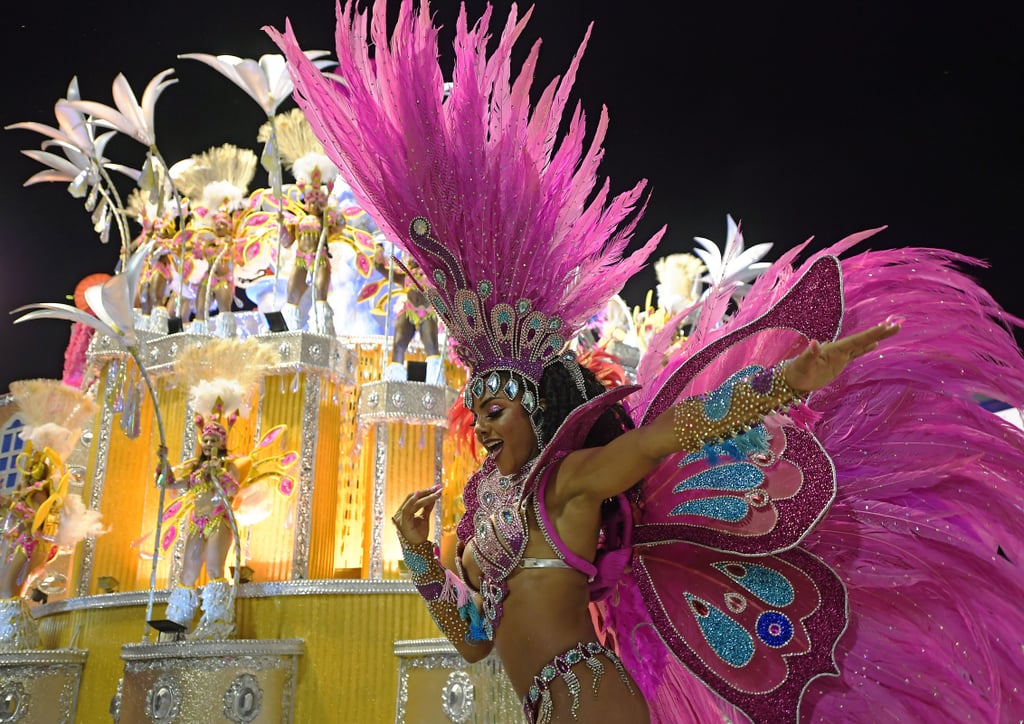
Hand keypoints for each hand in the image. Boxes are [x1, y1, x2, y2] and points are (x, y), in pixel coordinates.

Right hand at [391, 484, 442, 543]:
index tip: (436, 487)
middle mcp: (399, 513)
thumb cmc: (419, 534)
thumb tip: (434, 495)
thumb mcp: (425, 518)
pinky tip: (421, 494)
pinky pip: (408, 509)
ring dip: (425, 496)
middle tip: (437, 488)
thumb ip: (427, 507)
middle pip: (412, 497)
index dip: (424, 492)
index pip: (413, 498)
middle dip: (425, 492)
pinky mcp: (402, 522)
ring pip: (412, 502)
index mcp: (404, 512)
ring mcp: (400, 517)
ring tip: (435, 491)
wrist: (417, 548)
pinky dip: (414, 501)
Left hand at [784, 318, 901, 392]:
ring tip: (890, 330)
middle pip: (862, 339)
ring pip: (861, 344)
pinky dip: (865, 348)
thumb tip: (814, 342)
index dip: (871, 334)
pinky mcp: (839, 362)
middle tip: (896, 325)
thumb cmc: (797, 372)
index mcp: (833, 348)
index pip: (856, 340)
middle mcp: (838, 349)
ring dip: (875, 338)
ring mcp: (840, 355)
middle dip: (878, 333)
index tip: (885, 327)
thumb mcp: (802, 364)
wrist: (793, 379)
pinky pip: (856, 353)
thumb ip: (809, 353)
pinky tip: (874, 344)